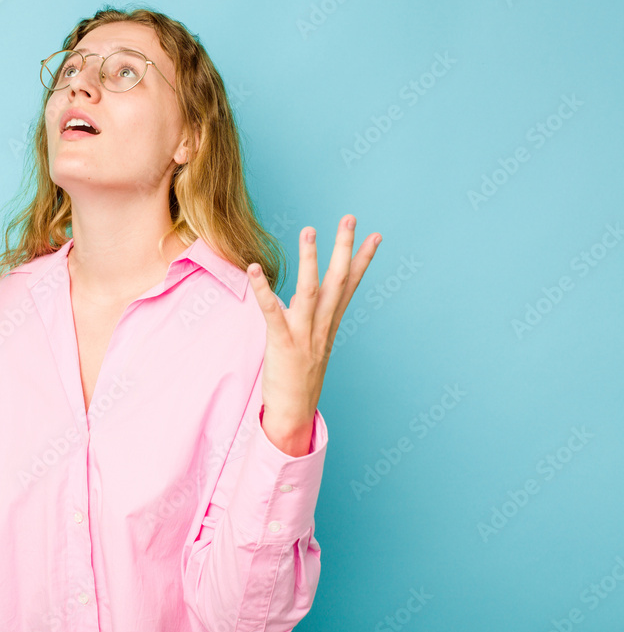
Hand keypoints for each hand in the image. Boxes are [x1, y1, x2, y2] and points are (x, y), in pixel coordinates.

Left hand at [247, 215, 380, 452]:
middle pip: (337, 280)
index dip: (363, 260)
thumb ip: (313, 317)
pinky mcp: (283, 343)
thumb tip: (306, 294)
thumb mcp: (313, 343)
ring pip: (310, 290)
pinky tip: (254, 269)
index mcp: (330, 324)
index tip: (376, 235)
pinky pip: (273, 312)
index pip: (350, 286)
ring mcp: (304, 334)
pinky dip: (263, 290)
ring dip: (310, 259)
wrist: (293, 413)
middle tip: (349, 218)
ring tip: (310, 230)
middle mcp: (322, 326)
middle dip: (344, 248)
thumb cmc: (299, 377)